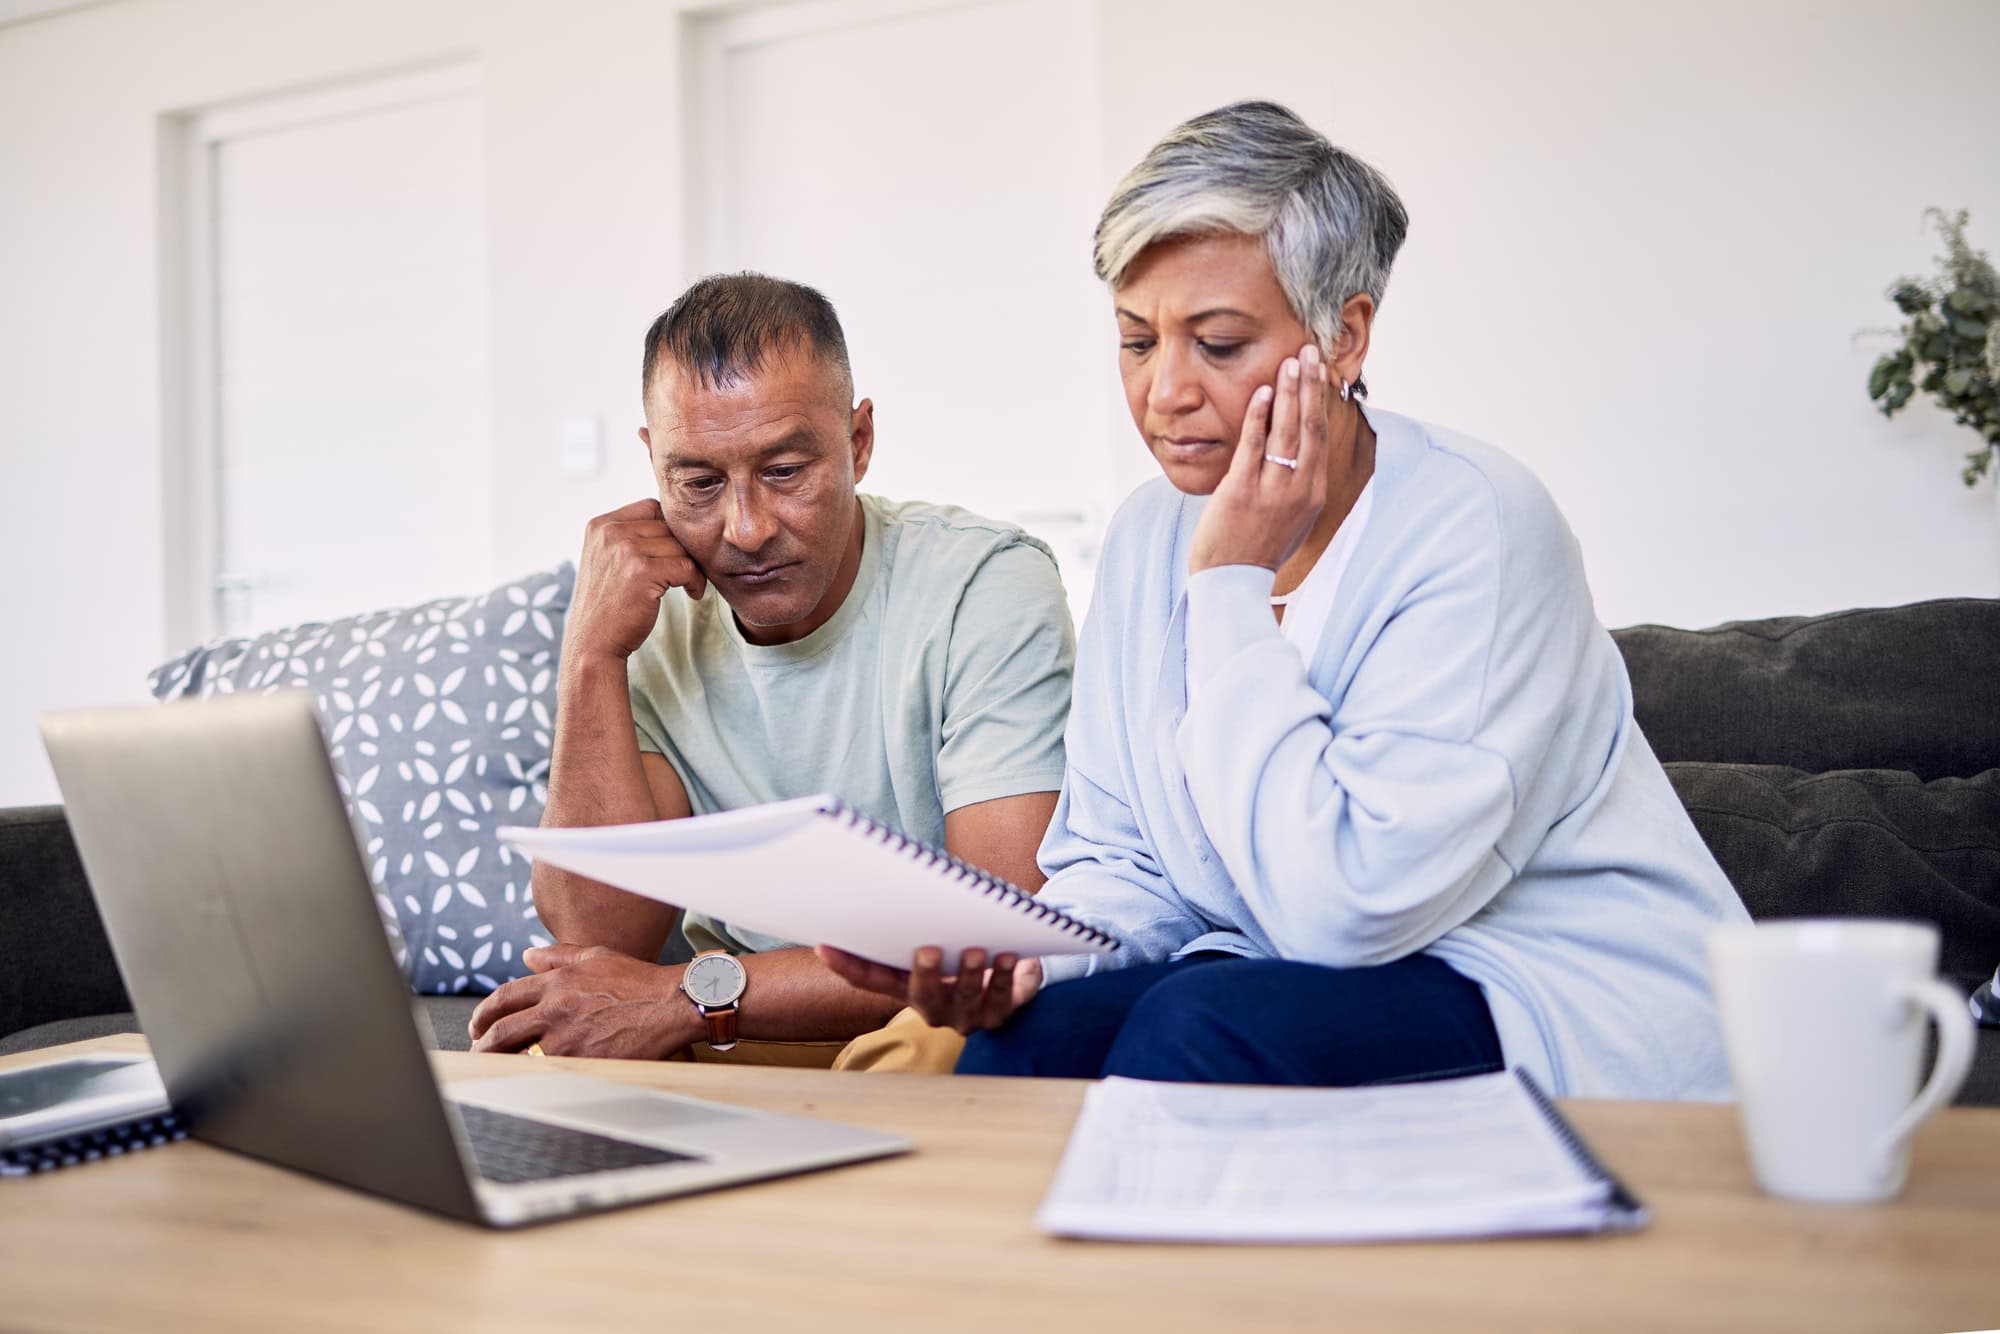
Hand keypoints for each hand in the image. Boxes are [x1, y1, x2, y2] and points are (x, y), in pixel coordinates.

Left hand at [468, 944, 697, 1058]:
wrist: (671, 1003)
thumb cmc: (638, 980)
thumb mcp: (596, 956)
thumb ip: (557, 955)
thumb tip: (527, 955)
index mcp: (556, 982)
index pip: (504, 998)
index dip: (483, 1014)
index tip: (479, 1025)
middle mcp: (556, 1009)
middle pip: (501, 1031)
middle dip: (482, 1044)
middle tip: (478, 1050)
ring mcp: (568, 1038)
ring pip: (518, 1057)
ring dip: (503, 1065)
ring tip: (498, 1070)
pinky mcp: (583, 1061)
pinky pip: (546, 1074)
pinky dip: (533, 1078)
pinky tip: (528, 1081)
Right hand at [566, 498, 707, 663]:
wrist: (592, 644)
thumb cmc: (606, 606)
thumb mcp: (606, 560)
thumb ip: (629, 537)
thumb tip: (675, 523)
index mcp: (600, 525)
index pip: (651, 508)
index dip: (669, 530)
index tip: (673, 554)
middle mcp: (610, 532)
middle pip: (668, 525)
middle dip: (683, 548)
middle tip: (688, 571)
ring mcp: (626, 549)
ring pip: (680, 546)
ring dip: (692, 566)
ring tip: (689, 585)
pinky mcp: (643, 571)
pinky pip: (687, 566)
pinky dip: (696, 581)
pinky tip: (692, 594)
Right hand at [815, 945, 1041, 1035]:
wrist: (1007, 975)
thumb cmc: (959, 947)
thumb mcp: (935, 938)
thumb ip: (917, 923)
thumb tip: (895, 881)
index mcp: (907, 988)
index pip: (872, 981)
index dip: (848, 967)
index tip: (826, 946)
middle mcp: (934, 1007)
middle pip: (922, 995)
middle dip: (926, 974)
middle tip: (927, 951)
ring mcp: (967, 1015)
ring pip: (967, 997)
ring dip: (972, 974)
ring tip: (979, 952)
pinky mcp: (1001, 1013)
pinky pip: (1004, 998)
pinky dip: (1009, 977)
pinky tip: (1013, 958)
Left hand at [1187, 343, 1328, 574]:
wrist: (1231, 582)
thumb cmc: (1258, 549)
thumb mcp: (1292, 518)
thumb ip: (1298, 484)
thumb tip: (1300, 453)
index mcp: (1313, 493)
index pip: (1320, 436)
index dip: (1320, 400)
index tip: (1320, 372)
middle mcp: (1299, 489)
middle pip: (1309, 426)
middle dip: (1310, 385)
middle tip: (1310, 351)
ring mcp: (1272, 490)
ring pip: (1286, 431)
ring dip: (1289, 392)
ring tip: (1291, 361)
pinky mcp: (1243, 491)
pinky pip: (1254, 446)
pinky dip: (1259, 416)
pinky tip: (1263, 392)